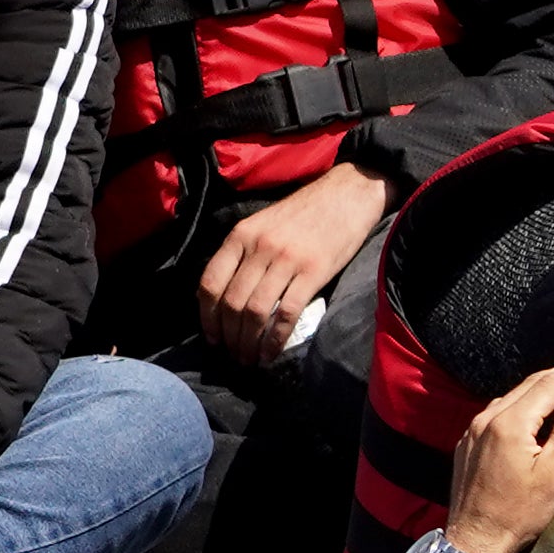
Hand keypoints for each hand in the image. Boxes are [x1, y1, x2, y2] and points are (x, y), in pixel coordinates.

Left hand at [197, 161, 388, 366]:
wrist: (346, 194)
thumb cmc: (302, 213)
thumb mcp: (260, 225)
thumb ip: (240, 254)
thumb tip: (220, 295)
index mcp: (240, 236)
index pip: (210, 283)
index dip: (206, 317)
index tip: (211, 338)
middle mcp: (259, 248)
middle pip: (231, 303)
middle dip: (228, 336)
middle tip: (232, 355)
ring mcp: (286, 260)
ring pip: (255, 311)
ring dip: (248, 342)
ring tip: (249, 358)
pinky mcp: (314, 272)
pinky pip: (287, 313)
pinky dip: (275, 338)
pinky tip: (271, 352)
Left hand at [443, 358, 553, 552]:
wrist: (475, 541)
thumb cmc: (519, 513)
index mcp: (509, 423)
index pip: (551, 382)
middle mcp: (487, 418)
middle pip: (532, 383)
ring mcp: (474, 429)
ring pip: (516, 394)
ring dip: (548, 387)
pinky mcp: (470, 441)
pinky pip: (502, 409)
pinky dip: (528, 403)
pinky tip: (544, 410)